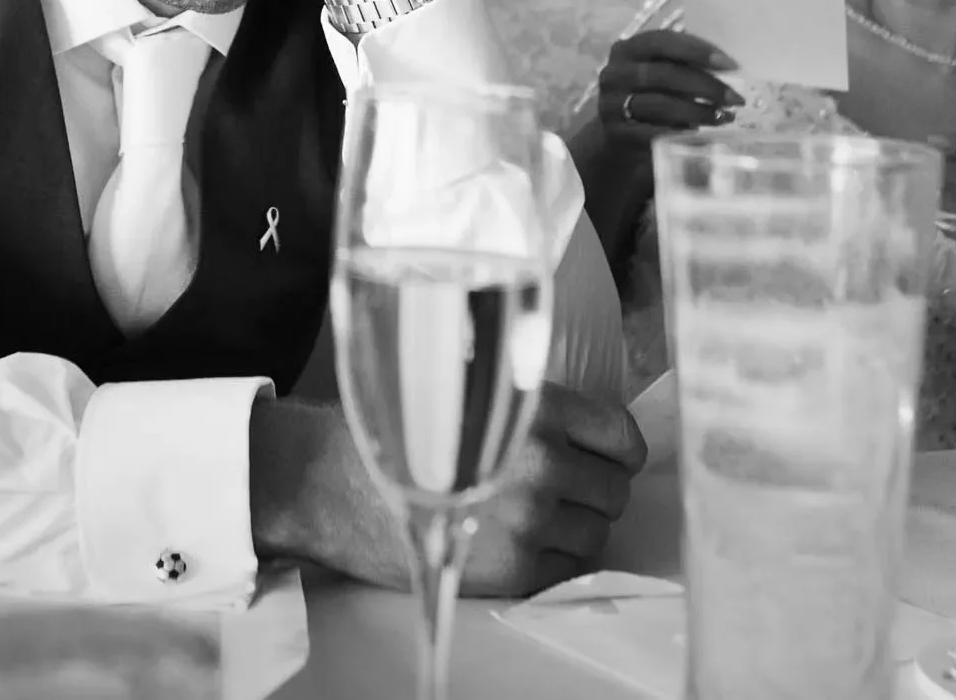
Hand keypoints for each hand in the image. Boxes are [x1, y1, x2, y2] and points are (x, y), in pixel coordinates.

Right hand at [252, 383, 645, 596]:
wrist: (332, 480)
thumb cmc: (392, 427)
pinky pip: (566, 571)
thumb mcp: (468, 384)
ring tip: (539, 519)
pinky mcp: (512, 570)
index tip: (605, 457)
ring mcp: (530, 521)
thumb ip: (527, 400)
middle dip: (594, 490)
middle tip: (565, 489)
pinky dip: (554, 561)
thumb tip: (579, 425)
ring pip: (596, 534)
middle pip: (614, 490)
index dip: (616, 450)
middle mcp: (540, 463)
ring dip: (576, 528)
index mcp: (534, 407)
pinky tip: (522, 544)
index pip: (622, 436)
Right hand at [596, 29, 738, 151]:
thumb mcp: (662, 72)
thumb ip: (686, 64)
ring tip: (724, 117)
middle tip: (736, 99)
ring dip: (698, 111)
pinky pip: (652, 133)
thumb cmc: (650, 93)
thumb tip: (730, 68)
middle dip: (706, 86)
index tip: (732, 66)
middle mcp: (614, 73)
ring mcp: (611, 105)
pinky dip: (679, 133)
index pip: (663, 41)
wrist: (617, 132)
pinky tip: (699, 135)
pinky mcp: (616, 134)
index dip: (698, 51)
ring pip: (660, 105)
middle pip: (664, 74)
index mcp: (628, 49)